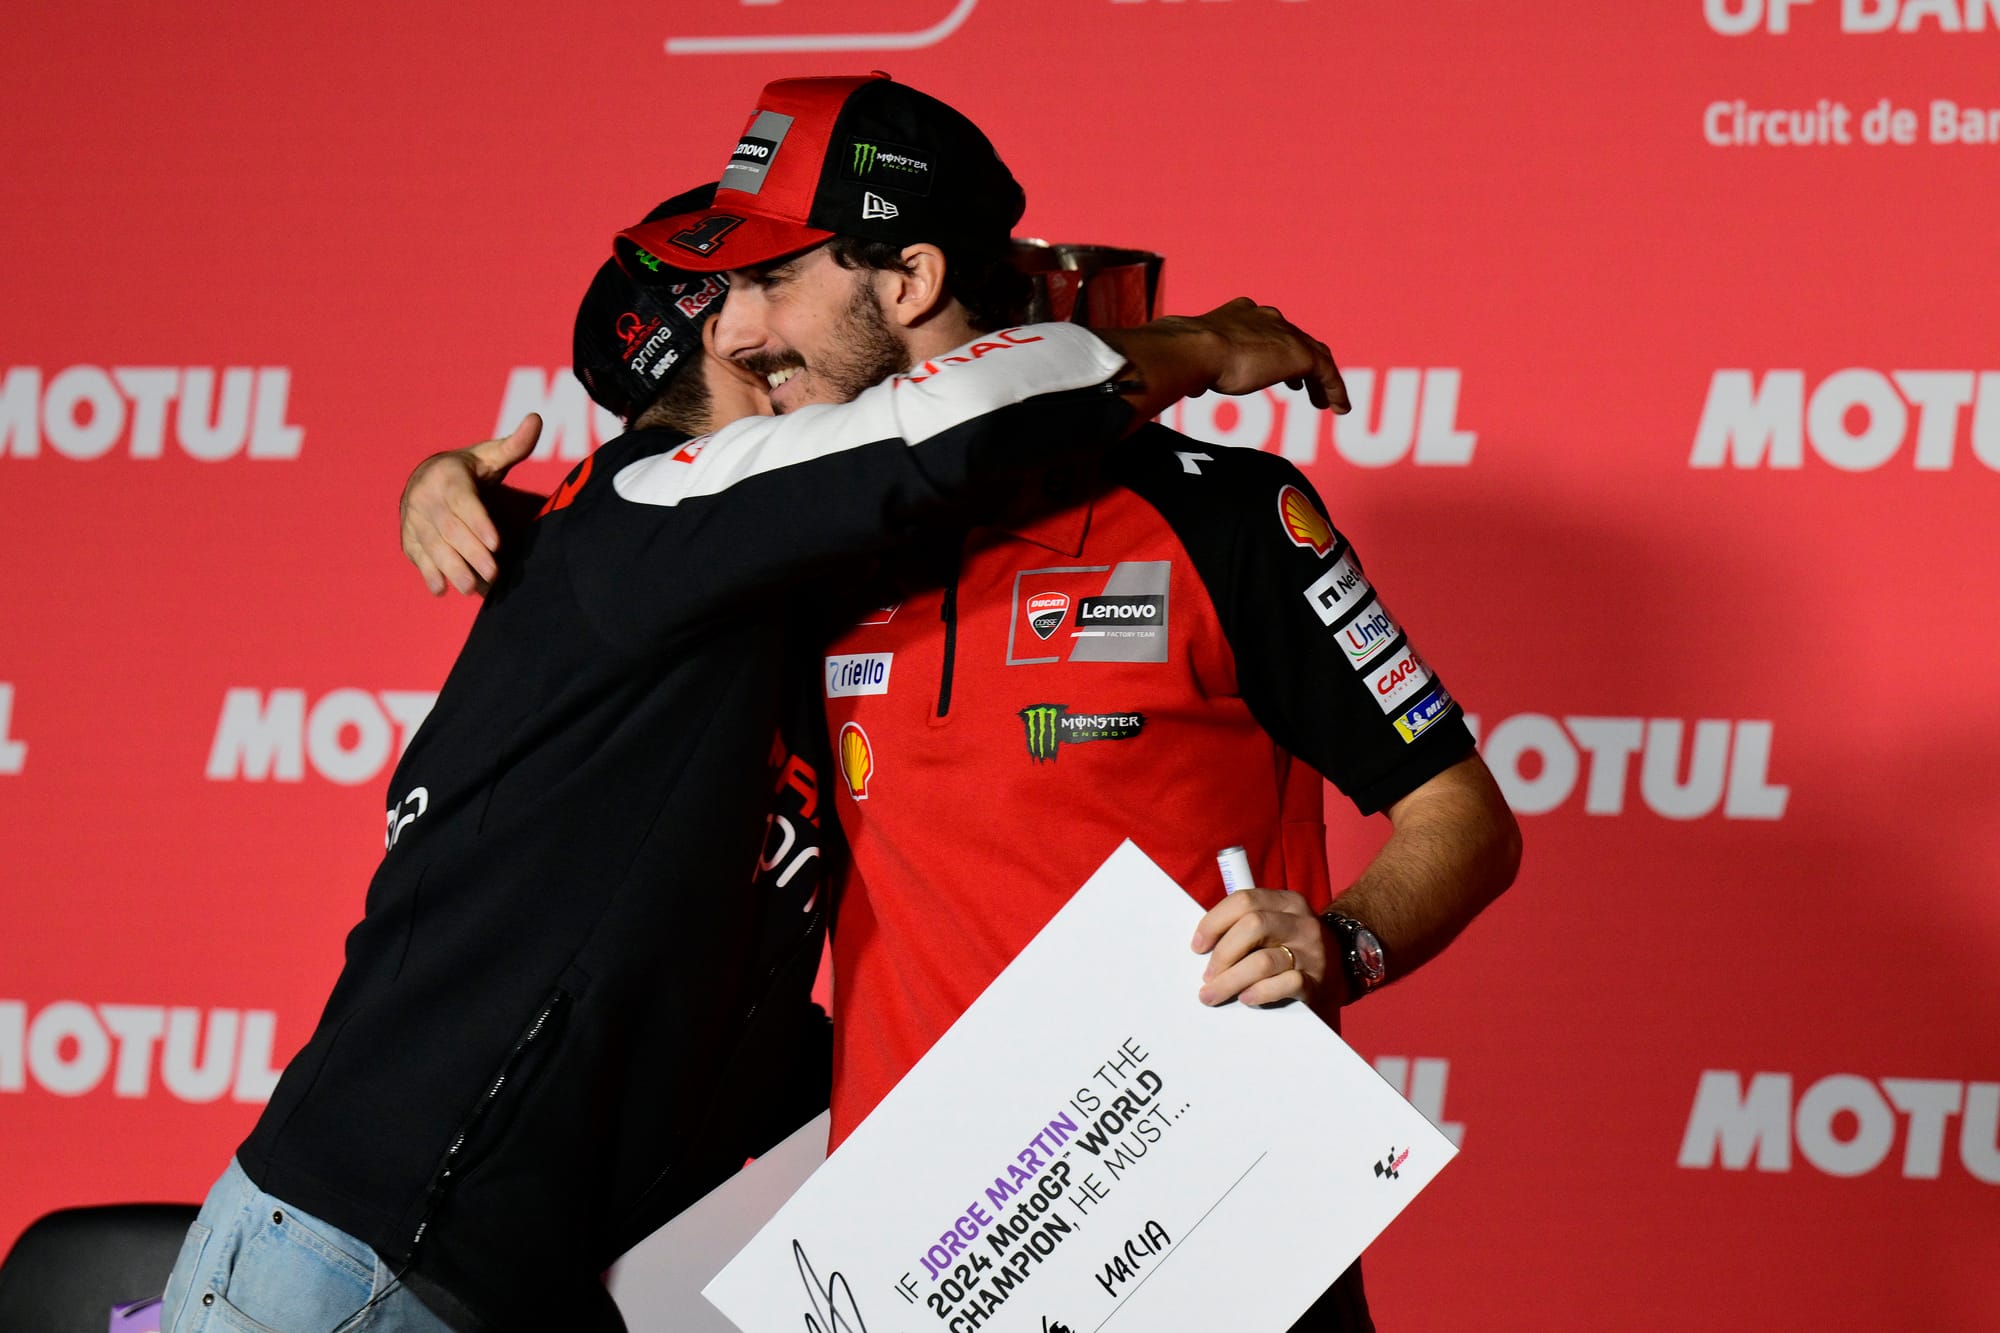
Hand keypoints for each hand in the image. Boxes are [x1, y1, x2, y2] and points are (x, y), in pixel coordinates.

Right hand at [400, 414, 538, 595]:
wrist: (426, 479)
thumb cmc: (470, 470)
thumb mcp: (491, 455)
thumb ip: (515, 445)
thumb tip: (537, 418)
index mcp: (447, 476)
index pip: (463, 502)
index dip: (478, 522)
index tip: (496, 542)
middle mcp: (425, 497)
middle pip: (449, 529)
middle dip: (470, 553)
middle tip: (493, 573)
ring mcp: (414, 520)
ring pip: (432, 546)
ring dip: (450, 569)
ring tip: (472, 588)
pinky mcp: (408, 538)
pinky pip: (417, 557)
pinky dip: (428, 574)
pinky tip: (442, 589)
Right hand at [1178, 297, 1349, 411]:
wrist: (1196, 349)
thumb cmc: (1186, 357)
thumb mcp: (1195, 359)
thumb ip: (1200, 369)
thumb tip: (1191, 387)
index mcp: (1241, 314)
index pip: (1268, 329)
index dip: (1273, 348)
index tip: (1272, 369)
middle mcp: (1266, 318)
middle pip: (1294, 339)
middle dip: (1299, 362)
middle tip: (1300, 385)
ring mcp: (1286, 334)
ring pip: (1315, 355)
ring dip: (1320, 379)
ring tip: (1324, 401)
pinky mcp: (1301, 354)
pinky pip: (1327, 373)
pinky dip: (1335, 389)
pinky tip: (1340, 408)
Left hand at [1190, 887, 1332, 1012]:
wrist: (1344, 968)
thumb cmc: (1294, 947)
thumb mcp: (1277, 925)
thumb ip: (1246, 926)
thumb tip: (1203, 947)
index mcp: (1287, 902)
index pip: (1244, 900)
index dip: (1214, 922)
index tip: (1198, 946)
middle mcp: (1301, 923)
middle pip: (1253, 926)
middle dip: (1222, 953)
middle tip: (1207, 976)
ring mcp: (1312, 952)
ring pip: (1263, 960)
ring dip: (1231, 980)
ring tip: (1214, 993)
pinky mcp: (1318, 982)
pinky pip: (1286, 984)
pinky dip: (1260, 992)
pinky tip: (1246, 998)